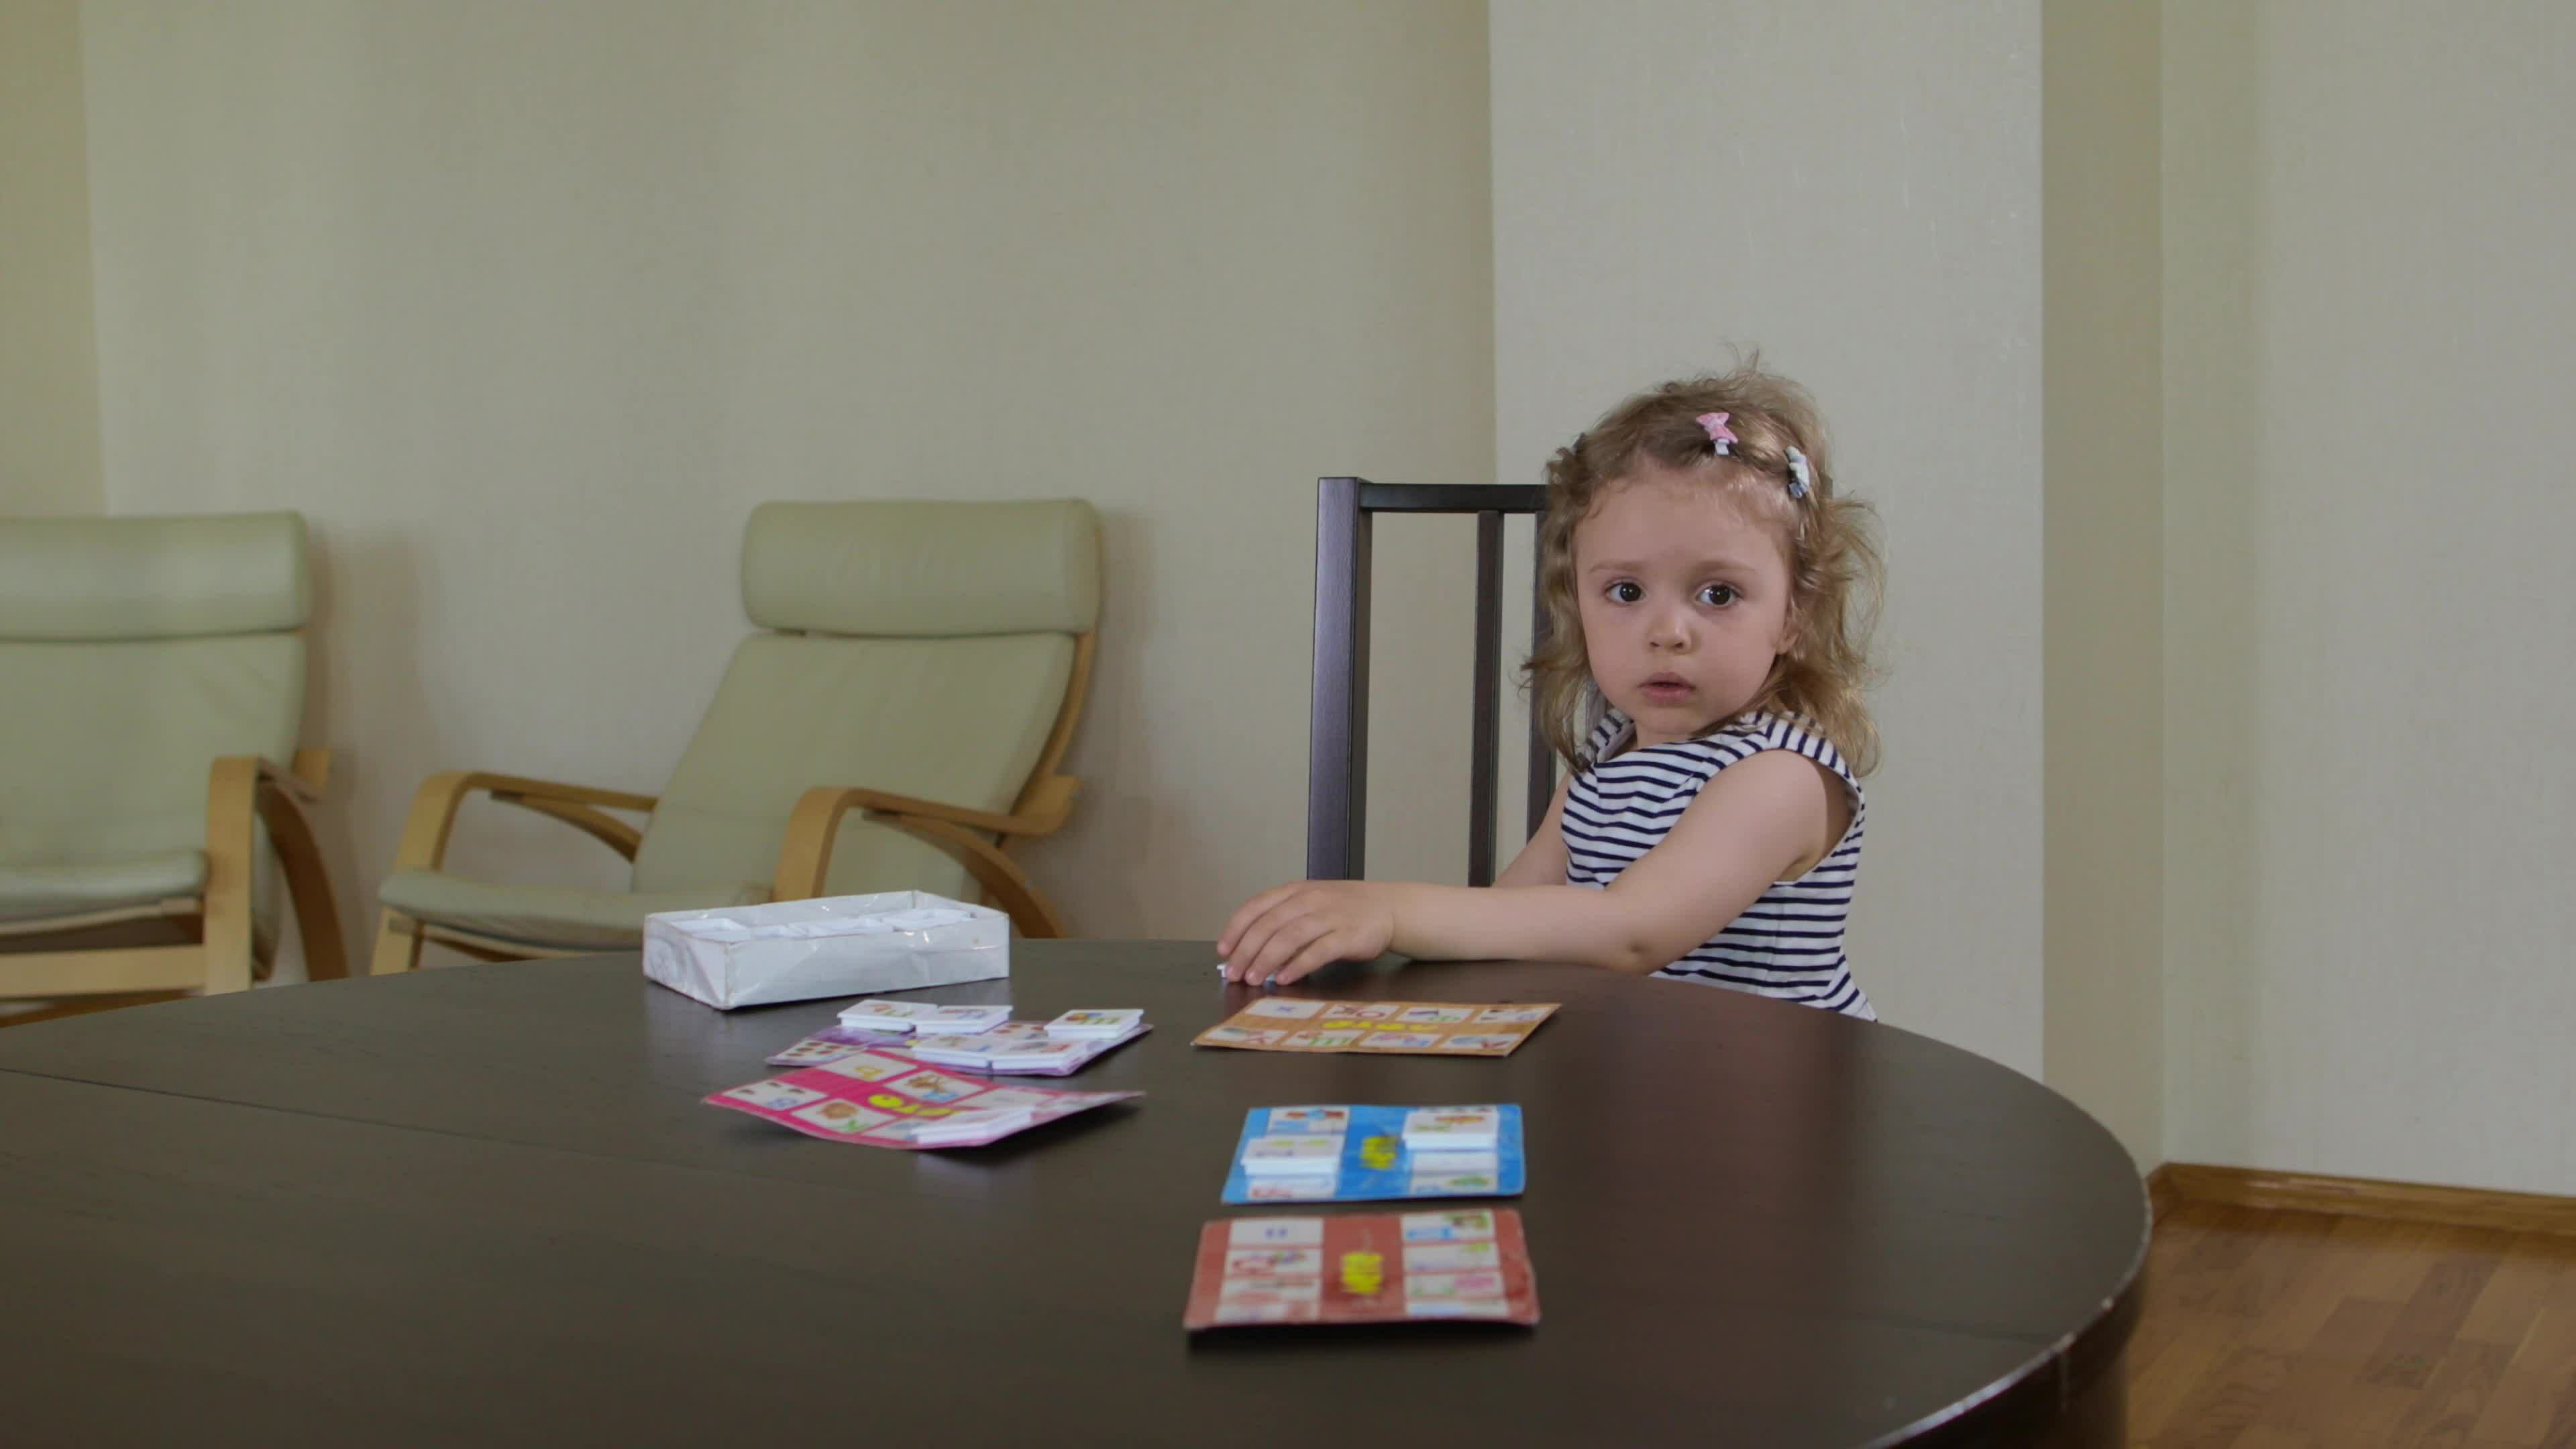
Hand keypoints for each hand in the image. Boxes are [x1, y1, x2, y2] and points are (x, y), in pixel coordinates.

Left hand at [1217, 880, 1398, 987]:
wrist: (1388, 907)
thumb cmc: (1343, 910)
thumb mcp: (1309, 905)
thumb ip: (1283, 921)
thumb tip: (1249, 951)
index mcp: (1295, 891)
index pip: (1256, 907)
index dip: (1236, 929)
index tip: (1223, 950)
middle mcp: (1309, 900)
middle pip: (1269, 924)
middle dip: (1247, 951)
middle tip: (1234, 973)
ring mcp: (1329, 916)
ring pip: (1289, 937)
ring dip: (1267, 959)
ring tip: (1254, 979)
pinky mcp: (1348, 935)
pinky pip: (1318, 951)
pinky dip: (1298, 965)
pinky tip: (1285, 978)